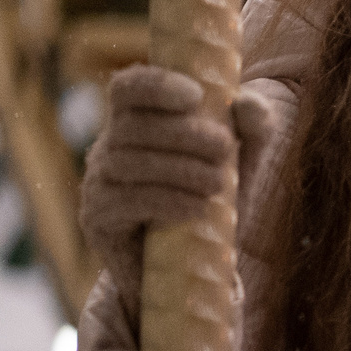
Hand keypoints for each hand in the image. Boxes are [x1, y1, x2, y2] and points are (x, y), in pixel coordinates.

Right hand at [80, 66, 275, 322]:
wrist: (190, 265)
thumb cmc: (213, 198)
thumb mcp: (243, 162)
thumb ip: (253, 130)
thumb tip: (249, 104)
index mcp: (138, 121)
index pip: (128, 87)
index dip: (156, 84)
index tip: (195, 95)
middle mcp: (109, 146)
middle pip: (132, 125)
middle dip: (182, 134)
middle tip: (224, 149)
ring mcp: (97, 182)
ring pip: (127, 162)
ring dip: (178, 169)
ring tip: (218, 184)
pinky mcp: (97, 219)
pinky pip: (123, 202)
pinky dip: (165, 202)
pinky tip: (195, 209)